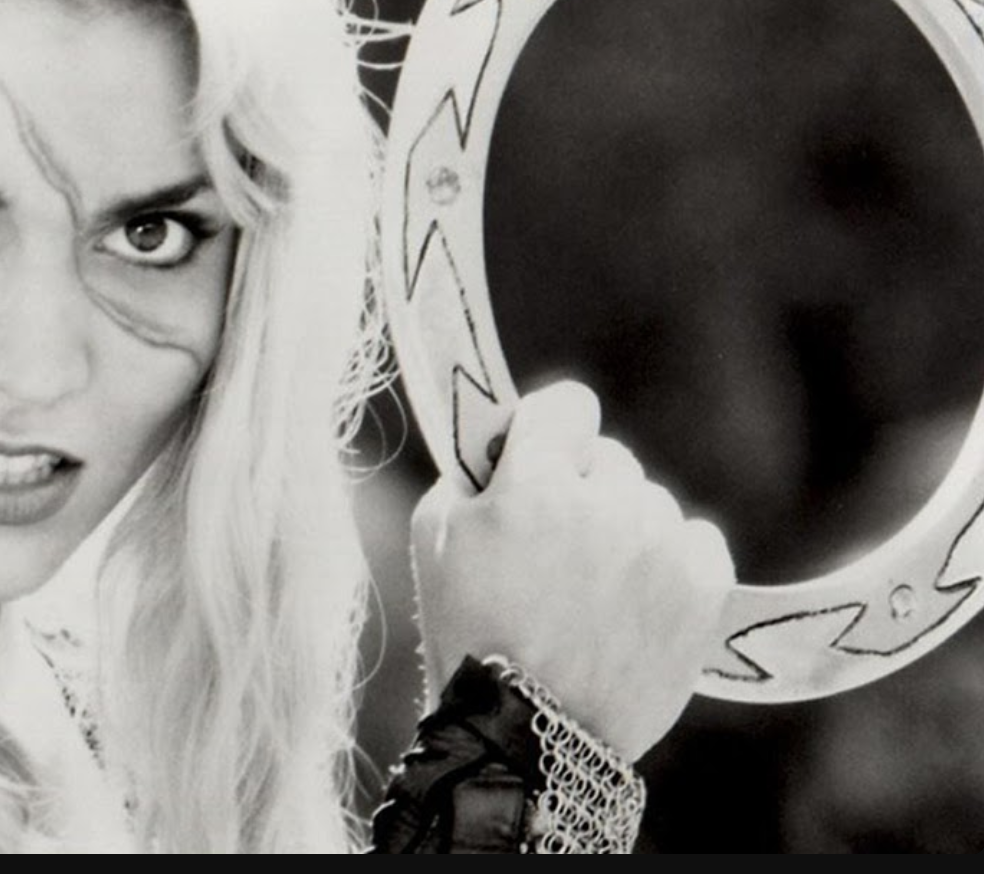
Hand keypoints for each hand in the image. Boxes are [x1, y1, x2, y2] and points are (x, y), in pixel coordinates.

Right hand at [409, 381, 733, 759]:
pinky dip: (670, 564)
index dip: (548, 432)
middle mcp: (608, 503)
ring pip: (651, 503)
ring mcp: (661, 545)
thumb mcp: (434, 537)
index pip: (568, 404)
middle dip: (582, 491)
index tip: (537, 460)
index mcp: (537, 483)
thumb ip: (470, 473)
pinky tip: (634, 603)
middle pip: (610, 459)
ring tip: (592, 594)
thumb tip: (504, 444)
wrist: (527, 733)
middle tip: (553, 550)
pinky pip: (697, 541)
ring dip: (625, 532)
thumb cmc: (469, 631)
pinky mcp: (703, 587)